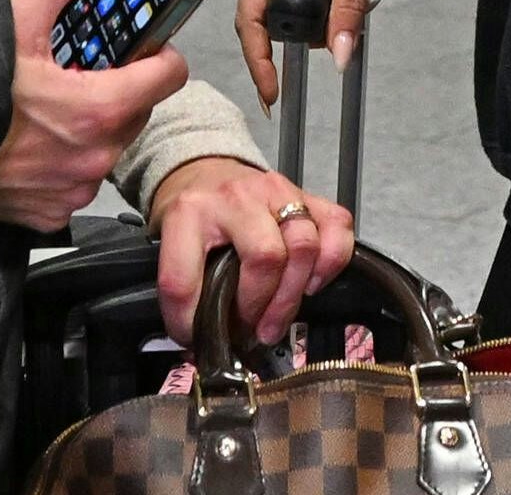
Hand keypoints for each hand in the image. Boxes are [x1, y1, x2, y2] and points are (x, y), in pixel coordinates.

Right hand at [0, 0, 189, 228]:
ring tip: (50, 110)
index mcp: (99, 107)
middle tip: (83, 74)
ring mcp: (74, 189)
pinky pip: (77, 182)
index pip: (169, 76)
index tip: (142, 47)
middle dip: (120, 90)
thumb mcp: (13, 22)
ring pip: (107, 147)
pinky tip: (32, 145)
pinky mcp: (51, 213)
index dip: (158, 54)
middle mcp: (95, 155)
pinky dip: (64, 163)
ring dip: (92, 129)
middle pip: (138, 111)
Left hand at [145, 157, 356, 342]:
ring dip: (293, 294)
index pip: (185, 279)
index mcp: (190, 212)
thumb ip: (184, 286)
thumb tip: (197, 339)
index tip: (195, 335)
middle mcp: (237, 198)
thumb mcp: (173, 243)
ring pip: (305, 244)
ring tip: (278, 317)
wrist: (207, 171)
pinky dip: (331, 263)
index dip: (189, 321)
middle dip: (261, 307)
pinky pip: (337, 228)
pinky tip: (310, 282)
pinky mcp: (309, 195)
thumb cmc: (195, 214)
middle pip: (266, 257)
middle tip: (253, 329)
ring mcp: (277, 192)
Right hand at [236, 0, 373, 105]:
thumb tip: (341, 58)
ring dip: (299, 25)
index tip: (270, 92)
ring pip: (268, 9)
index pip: (250, 17)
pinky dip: (298, 10)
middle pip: (257, 17)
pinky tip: (324, 13)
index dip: (257, 59)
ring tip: (335, 23)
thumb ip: (348, 10)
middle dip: (289, 40)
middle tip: (325, 46)